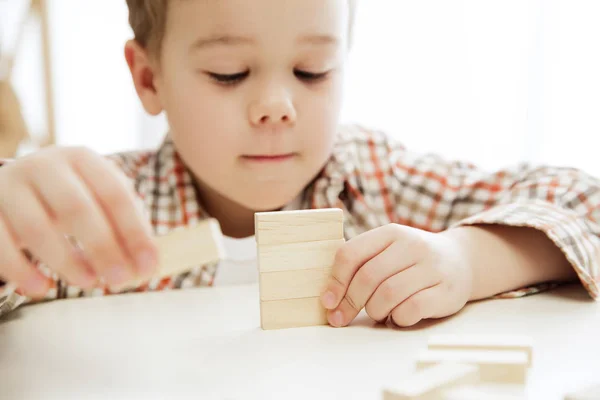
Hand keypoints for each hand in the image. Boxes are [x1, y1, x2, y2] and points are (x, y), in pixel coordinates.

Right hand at [0, 147, 157, 297]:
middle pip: (77, 209)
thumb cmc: (67, 198)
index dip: (134, 232)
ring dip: (65, 261)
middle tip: (121, 279)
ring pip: (37, 228)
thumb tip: (147, 263)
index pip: (114, 195)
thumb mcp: (97, 198)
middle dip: (103, 248)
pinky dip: (21, 271)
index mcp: (82, 160)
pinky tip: (42, 288)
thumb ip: (125, 226)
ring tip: (88, 283)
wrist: (10, 188)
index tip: (149, 264)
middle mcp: (44, 166)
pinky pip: (1, 245)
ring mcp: (9, 187)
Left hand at [320, 224, 472, 326]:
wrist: (460, 261)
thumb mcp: (388, 250)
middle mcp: (412, 245)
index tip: (328, 302)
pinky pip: (411, 310)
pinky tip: (398, 316)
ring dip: (375, 311)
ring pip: (387, 295)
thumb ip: (361, 262)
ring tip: (378, 312)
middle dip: (350, 302)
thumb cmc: (412, 260)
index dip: (335, 281)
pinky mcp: (446, 291)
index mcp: (390, 233)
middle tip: (342, 317)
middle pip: (367, 277)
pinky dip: (398, 318)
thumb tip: (329, 294)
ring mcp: (431, 267)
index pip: (351, 254)